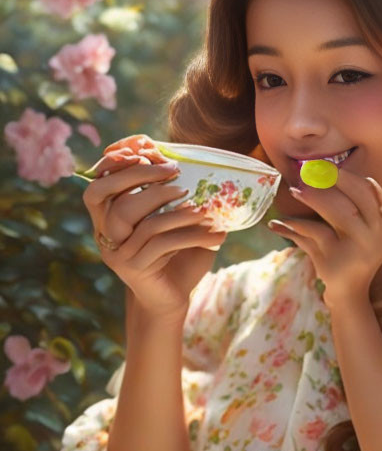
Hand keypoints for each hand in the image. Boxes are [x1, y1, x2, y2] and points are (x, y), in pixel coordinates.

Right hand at [82, 139, 226, 319]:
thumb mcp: (177, 224)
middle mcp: (105, 233)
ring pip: (139, 220)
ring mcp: (116, 253)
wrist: (172, 300)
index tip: (146, 150)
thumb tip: (198, 164)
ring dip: (173, 208)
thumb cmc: (177, 259)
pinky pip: (162, 244)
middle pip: (110, 195)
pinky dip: (190, 235)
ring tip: (203, 208)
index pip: (99, 182)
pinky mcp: (133, 269)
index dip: (115, 164)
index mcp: (107, 218)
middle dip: (141, 177)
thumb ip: (177, 198)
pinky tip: (214, 235)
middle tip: (175, 172)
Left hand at [268, 168, 381, 308]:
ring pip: (335, 211)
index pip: (371, 191)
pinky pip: (311, 233)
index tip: (328, 166)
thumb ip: (359, 206)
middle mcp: (378, 237)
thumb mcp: (366, 233)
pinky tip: (277, 224)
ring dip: (312, 197)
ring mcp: (357, 249)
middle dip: (331, 180)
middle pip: (355, 197)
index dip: (349, 176)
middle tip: (309, 171)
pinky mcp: (333, 259)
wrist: (350, 294)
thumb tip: (328, 171)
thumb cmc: (355, 255)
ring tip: (294, 191)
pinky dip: (292, 227)